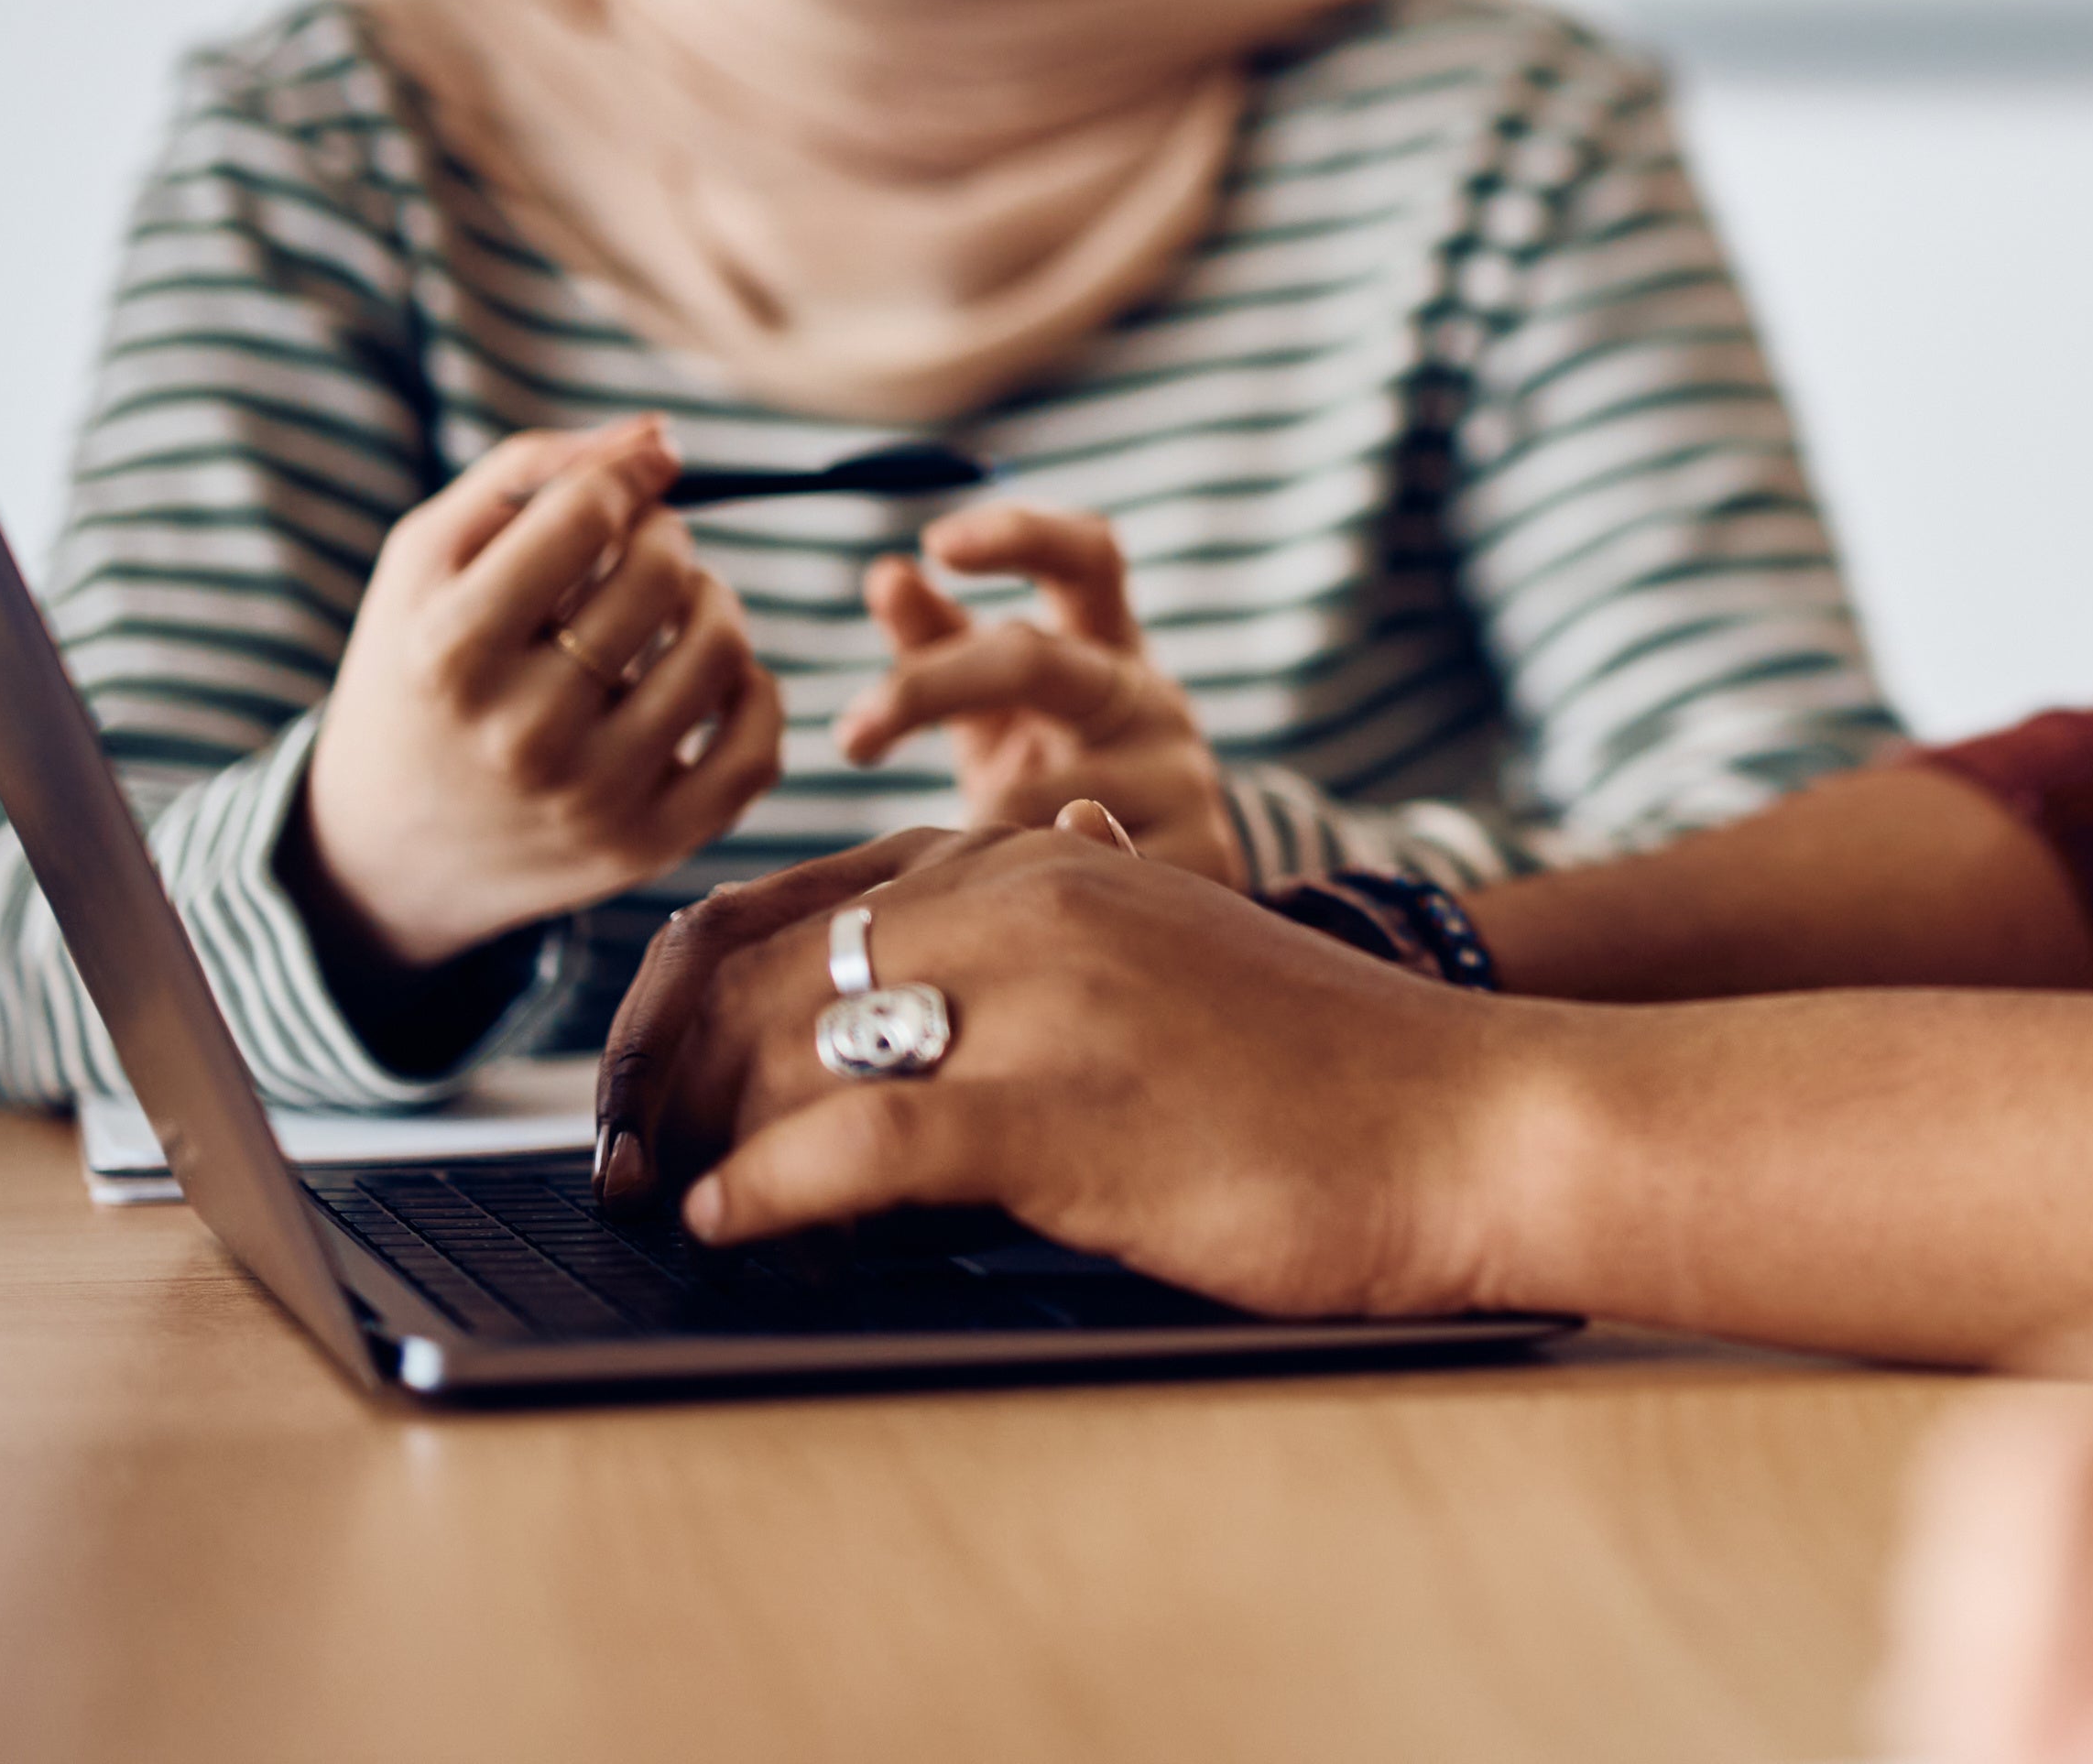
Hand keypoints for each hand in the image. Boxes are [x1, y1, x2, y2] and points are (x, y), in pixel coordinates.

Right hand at [295, 420, 781, 982]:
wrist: (382, 850)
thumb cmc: (414, 671)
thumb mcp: (426, 562)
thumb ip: (531, 473)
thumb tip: (659, 437)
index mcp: (450, 651)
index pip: (586, 515)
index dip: (621, 478)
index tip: (622, 488)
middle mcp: (520, 733)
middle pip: (661, 576)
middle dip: (664, 537)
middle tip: (639, 548)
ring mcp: (589, 799)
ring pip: (721, 652)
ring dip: (714, 601)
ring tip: (675, 603)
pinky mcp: (644, 848)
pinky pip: (757, 751)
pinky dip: (754, 691)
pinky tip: (710, 676)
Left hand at [584, 809, 1511, 1311]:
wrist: (1476, 1120)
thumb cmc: (1331, 1074)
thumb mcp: (1173, 962)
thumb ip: (1061, 939)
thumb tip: (956, 948)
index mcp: (1045, 862)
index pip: (793, 898)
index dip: (682, 994)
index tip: (644, 1083)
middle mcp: (1028, 900)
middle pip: (761, 964)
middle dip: (655, 1068)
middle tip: (616, 1162)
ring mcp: (1045, 1001)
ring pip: (790, 1041)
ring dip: (690, 1132)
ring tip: (659, 1203)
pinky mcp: (1065, 1113)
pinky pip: (857, 1143)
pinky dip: (763, 1193)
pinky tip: (726, 1229)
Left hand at [834, 502, 1239, 879]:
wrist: (1165, 898)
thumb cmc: (1061, 775)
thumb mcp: (1001, 710)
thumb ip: (944, 644)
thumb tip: (888, 574)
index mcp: (1111, 647)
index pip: (1089, 556)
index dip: (1021, 534)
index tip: (939, 542)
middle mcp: (1154, 700)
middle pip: (1039, 661)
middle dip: (928, 687)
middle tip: (850, 736)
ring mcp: (1184, 777)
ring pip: (1029, 796)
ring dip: (971, 833)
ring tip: (954, 875)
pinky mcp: (1204, 856)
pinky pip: (1071, 873)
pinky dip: (1021, 896)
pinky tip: (1006, 916)